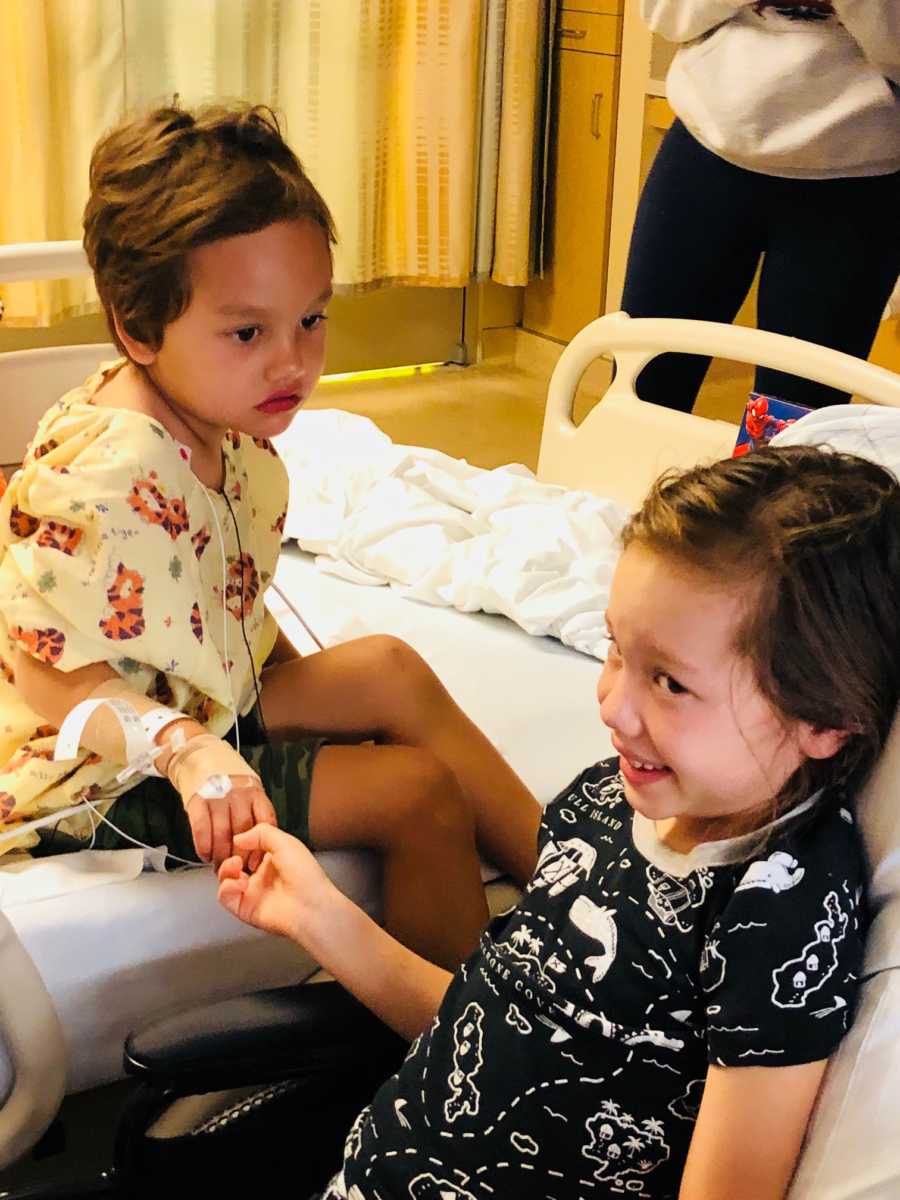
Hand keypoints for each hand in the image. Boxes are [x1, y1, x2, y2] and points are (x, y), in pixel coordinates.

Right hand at [186, 777, 276, 868]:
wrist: (199, 754)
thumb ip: (256, 810)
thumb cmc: (226, 776)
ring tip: (219, 865)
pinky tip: (204, 855)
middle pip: (243, 833)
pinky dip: (203, 846)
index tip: (258, 862)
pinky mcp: (197, 800)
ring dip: (220, 856)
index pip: (265, 823)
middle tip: (237, 869)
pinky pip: (201, 829)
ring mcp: (217, 797)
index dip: (262, 846)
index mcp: (255, 792)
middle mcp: (238, 794)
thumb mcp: (250, 787)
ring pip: (221, 835)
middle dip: (240, 856)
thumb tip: (261, 842)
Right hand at [217, 822, 333, 943]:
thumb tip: (238, 837)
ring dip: (225, 869)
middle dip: (229, 855)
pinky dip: (226, 888)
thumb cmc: (306, 876)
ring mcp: (252, 892)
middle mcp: (262, 875)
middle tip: (235, 852)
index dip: (241, 842)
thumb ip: (261, 833)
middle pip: (234, 862)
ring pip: (226, 879)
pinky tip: (239, 883)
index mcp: (273, 858)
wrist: (311, 907)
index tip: (238, 837)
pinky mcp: (245, 908)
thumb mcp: (285, 842)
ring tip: (236, 864)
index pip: (248, 847)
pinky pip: (225, 897)